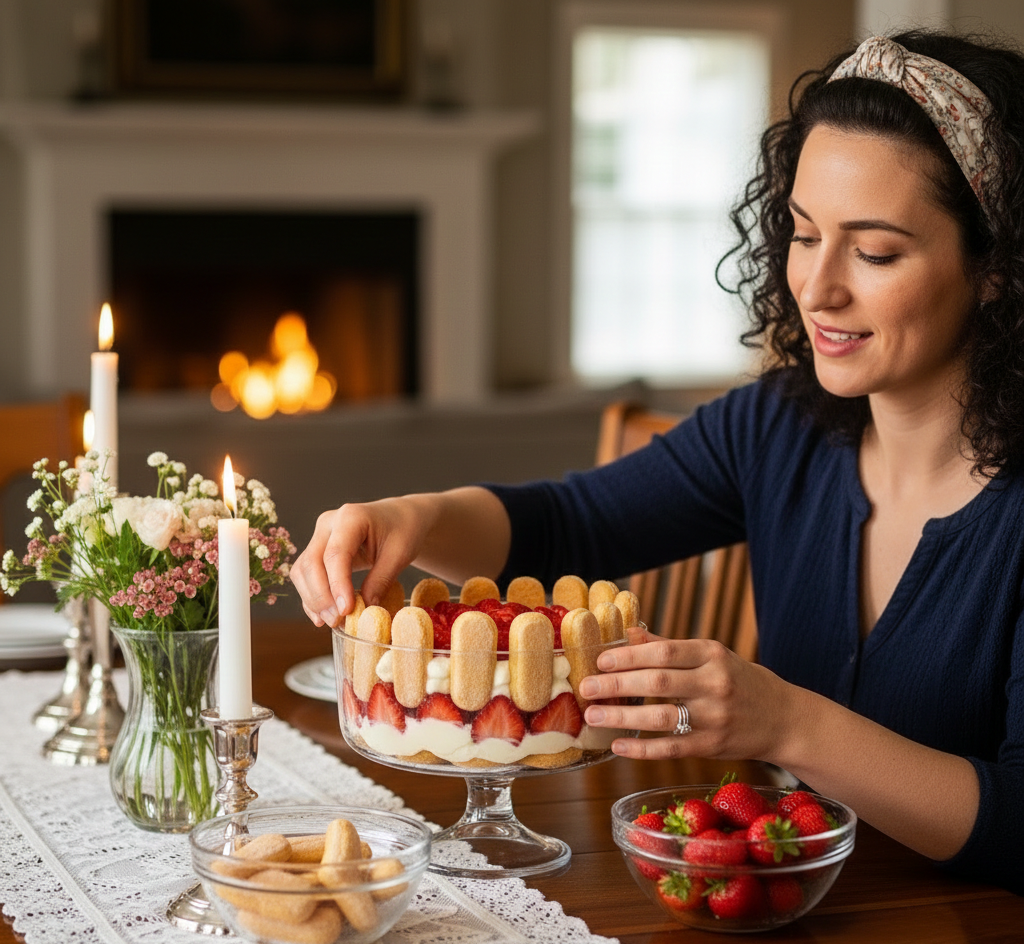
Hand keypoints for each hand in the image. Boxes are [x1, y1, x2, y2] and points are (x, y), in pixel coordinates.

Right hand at [289, 496, 438, 627]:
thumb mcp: (400, 555)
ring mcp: (320, 536)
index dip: (338, 585)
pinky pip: (305, 575)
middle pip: (312, 563)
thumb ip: (381, 580)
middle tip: (338, 621)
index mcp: (351, 517)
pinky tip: (322, 616)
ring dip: (313, 599)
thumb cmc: (402, 531)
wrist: (399, 518)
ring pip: (303, 571)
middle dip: (321, 596)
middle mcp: (329, 523)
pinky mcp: (317, 549)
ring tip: (333, 621)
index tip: (346, 610)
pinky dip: (311, 597)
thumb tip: (364, 610)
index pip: (336, 554)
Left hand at [578, 626, 795, 762]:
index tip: (601, 659)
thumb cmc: (741, 681)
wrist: (784, 719)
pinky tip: (618, 745)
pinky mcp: (712, 747)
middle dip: (617, 684)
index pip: (664, 651)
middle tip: (587, 686)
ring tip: (593, 715)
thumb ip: (670, 646)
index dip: (629, 656)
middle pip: (658, 683)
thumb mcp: (712, 656)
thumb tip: (630, 633)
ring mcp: (714, 718)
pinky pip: (671, 748)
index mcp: (712, 655)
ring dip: (621, 717)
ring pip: (660, 717)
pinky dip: (641, 748)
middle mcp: (714, 684)